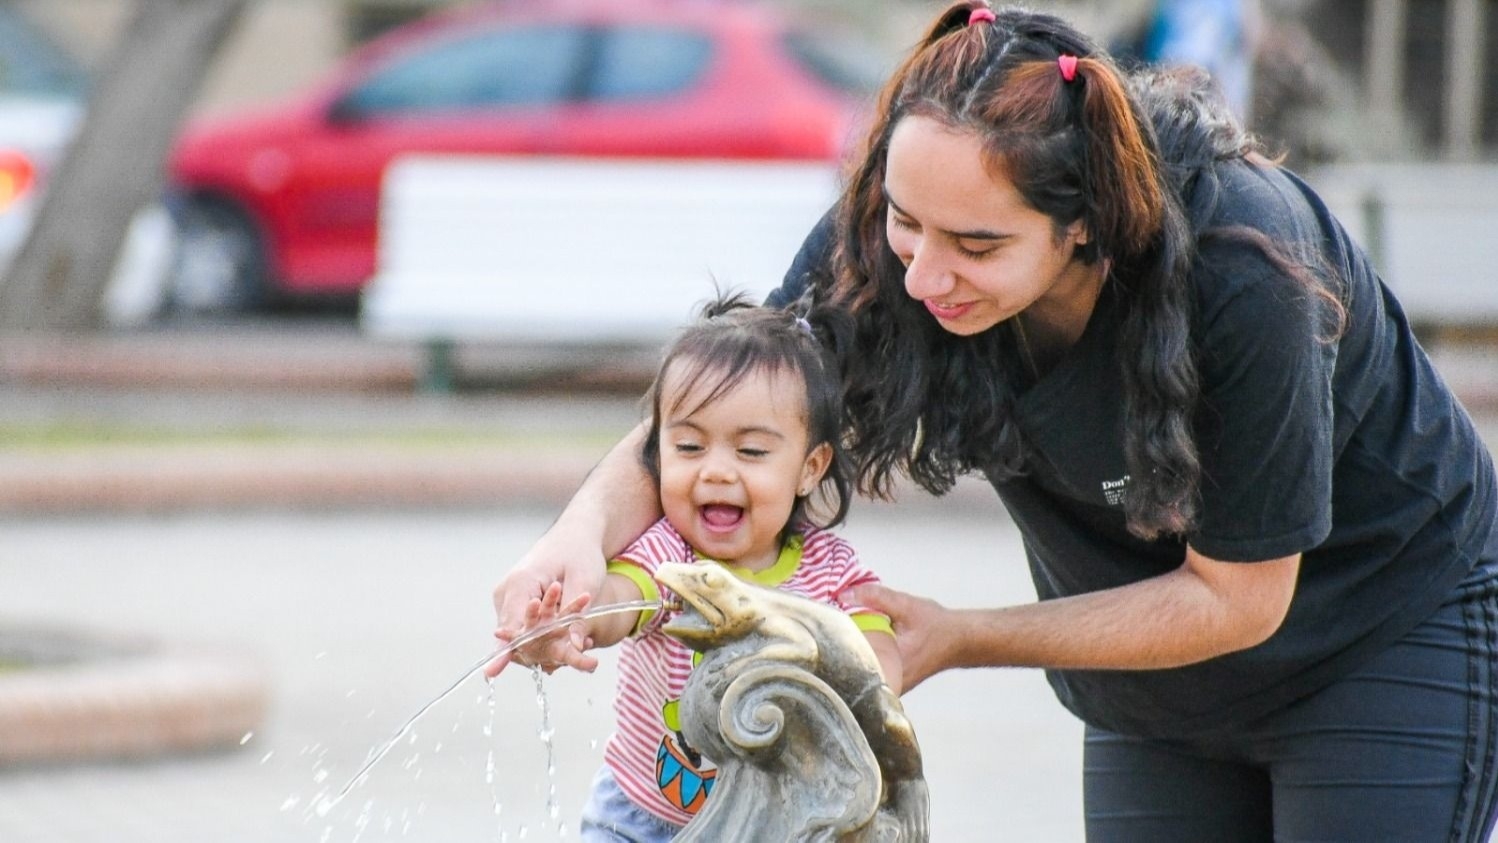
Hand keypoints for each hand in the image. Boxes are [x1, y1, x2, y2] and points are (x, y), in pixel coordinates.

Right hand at [486, 533, 608, 677]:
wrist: (575, 535)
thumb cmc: (580, 553)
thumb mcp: (585, 583)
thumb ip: (576, 617)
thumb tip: (573, 648)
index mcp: (520, 583)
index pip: (511, 627)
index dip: (510, 652)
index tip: (499, 673)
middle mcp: (507, 591)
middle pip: (513, 635)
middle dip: (536, 652)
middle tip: (564, 667)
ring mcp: (507, 598)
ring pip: (518, 634)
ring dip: (541, 645)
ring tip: (573, 653)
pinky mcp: (514, 603)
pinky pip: (522, 627)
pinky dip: (540, 635)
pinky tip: (563, 640)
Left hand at [841, 582, 953, 692]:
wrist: (959, 640)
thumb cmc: (936, 625)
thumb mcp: (905, 605)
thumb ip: (874, 597)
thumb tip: (842, 595)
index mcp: (891, 664)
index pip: (850, 655)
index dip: (835, 639)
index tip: (827, 624)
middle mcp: (890, 681)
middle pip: (852, 665)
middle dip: (841, 646)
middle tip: (831, 627)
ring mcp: (891, 685)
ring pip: (860, 669)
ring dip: (853, 651)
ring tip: (846, 633)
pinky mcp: (892, 683)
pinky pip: (870, 670)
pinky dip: (864, 655)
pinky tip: (864, 641)